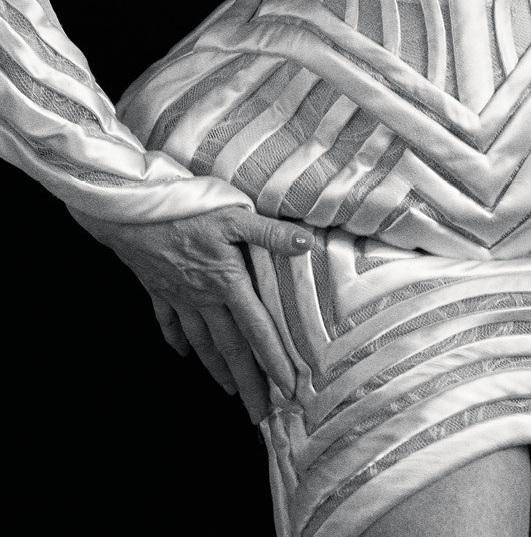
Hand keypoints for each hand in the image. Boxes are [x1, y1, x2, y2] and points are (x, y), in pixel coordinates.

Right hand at [68, 204, 314, 422]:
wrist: (129, 211)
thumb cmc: (185, 210)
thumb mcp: (234, 215)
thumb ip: (270, 232)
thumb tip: (307, 243)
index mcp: (227, 283)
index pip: (257, 330)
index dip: (274, 360)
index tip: (287, 390)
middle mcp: (204, 297)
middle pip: (230, 347)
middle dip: (247, 382)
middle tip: (258, 414)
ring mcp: (178, 296)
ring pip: (201, 341)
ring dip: (216, 368)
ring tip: (229, 390)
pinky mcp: (158, 289)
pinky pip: (169, 322)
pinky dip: (177, 340)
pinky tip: (184, 354)